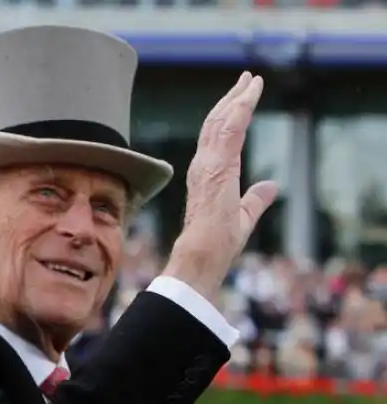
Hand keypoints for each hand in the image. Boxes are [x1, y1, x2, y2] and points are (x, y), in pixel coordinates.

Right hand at [164, 72, 278, 300]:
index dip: (229, 116)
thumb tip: (270, 186)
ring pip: (221, 120)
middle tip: (246, 79)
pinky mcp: (217, 165)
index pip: (218, 138)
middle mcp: (203, 165)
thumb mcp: (243, 217)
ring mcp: (208, 164)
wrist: (203, 253)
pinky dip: (241, 107)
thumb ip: (256, 199)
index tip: (242, 97)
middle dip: (232, 99)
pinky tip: (250, 92)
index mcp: (208, 175)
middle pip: (216, 123)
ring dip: (237, 98)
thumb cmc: (217, 244)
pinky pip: (229, 128)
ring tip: (251, 80)